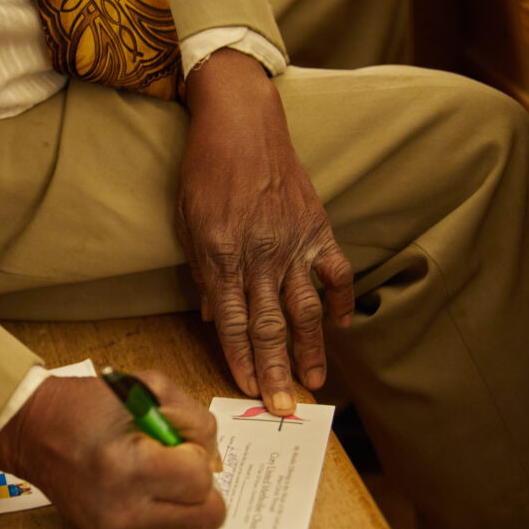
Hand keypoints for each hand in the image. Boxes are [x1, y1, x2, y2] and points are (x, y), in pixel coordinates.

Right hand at [0, 373, 224, 528]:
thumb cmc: (86, 405)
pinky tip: (134, 490)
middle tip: (174, 464)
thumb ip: (194, 420)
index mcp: (126, 466)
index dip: (196, 455)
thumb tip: (215, 458)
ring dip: (181, 502)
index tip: (174, 442)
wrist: (31, 432)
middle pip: (208, 516)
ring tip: (152, 475)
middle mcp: (121, 509)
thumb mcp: (146, 389)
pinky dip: (159, 513)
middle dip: (200, 487)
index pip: (201, 480)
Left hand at [176, 49, 353, 414]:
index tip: (248, 389)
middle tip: (283, 407)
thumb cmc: (204, 172)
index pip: (230, 322)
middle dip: (275, 370)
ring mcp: (293, 241)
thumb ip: (200, 273)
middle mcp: (258, 254)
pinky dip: (340, 299)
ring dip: (310, 349)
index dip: (240, 359)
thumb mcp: (186, 222)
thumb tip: (209, 317)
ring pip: (304, 308)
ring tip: (314, 382)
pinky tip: (341, 326)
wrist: (240, 121)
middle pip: (268, 325)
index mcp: (220, 255)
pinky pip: (335, 271)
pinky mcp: (318, 226)